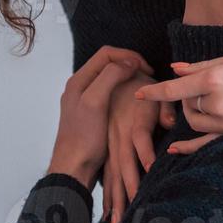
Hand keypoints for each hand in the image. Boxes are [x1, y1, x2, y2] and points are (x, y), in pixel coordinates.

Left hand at [48, 46, 153, 190]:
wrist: (74, 168)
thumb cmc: (84, 137)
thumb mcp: (95, 102)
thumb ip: (110, 77)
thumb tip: (129, 62)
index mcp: (79, 80)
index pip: (106, 53)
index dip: (128, 56)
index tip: (146, 69)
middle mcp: (81, 86)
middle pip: (108, 63)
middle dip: (130, 64)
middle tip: (148, 75)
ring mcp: (86, 100)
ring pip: (110, 77)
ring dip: (128, 77)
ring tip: (144, 86)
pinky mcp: (92, 112)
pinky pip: (110, 91)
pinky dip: (124, 90)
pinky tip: (134, 101)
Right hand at [102, 72, 176, 222]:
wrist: (115, 74)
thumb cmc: (140, 84)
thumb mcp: (155, 90)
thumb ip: (164, 107)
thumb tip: (170, 122)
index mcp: (134, 121)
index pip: (141, 142)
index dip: (146, 156)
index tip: (151, 175)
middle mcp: (120, 136)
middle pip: (124, 166)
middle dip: (128, 190)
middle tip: (131, 216)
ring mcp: (111, 144)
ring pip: (113, 174)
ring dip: (115, 198)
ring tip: (116, 222)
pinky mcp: (107, 148)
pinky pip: (107, 173)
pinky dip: (108, 192)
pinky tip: (109, 212)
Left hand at [134, 52, 222, 155]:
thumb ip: (202, 66)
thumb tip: (175, 68)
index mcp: (216, 80)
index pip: (175, 89)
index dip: (153, 91)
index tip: (137, 92)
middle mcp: (218, 104)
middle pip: (186, 102)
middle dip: (187, 92)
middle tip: (206, 79)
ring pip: (194, 120)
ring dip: (193, 109)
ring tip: (210, 94)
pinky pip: (206, 144)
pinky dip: (189, 148)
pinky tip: (174, 150)